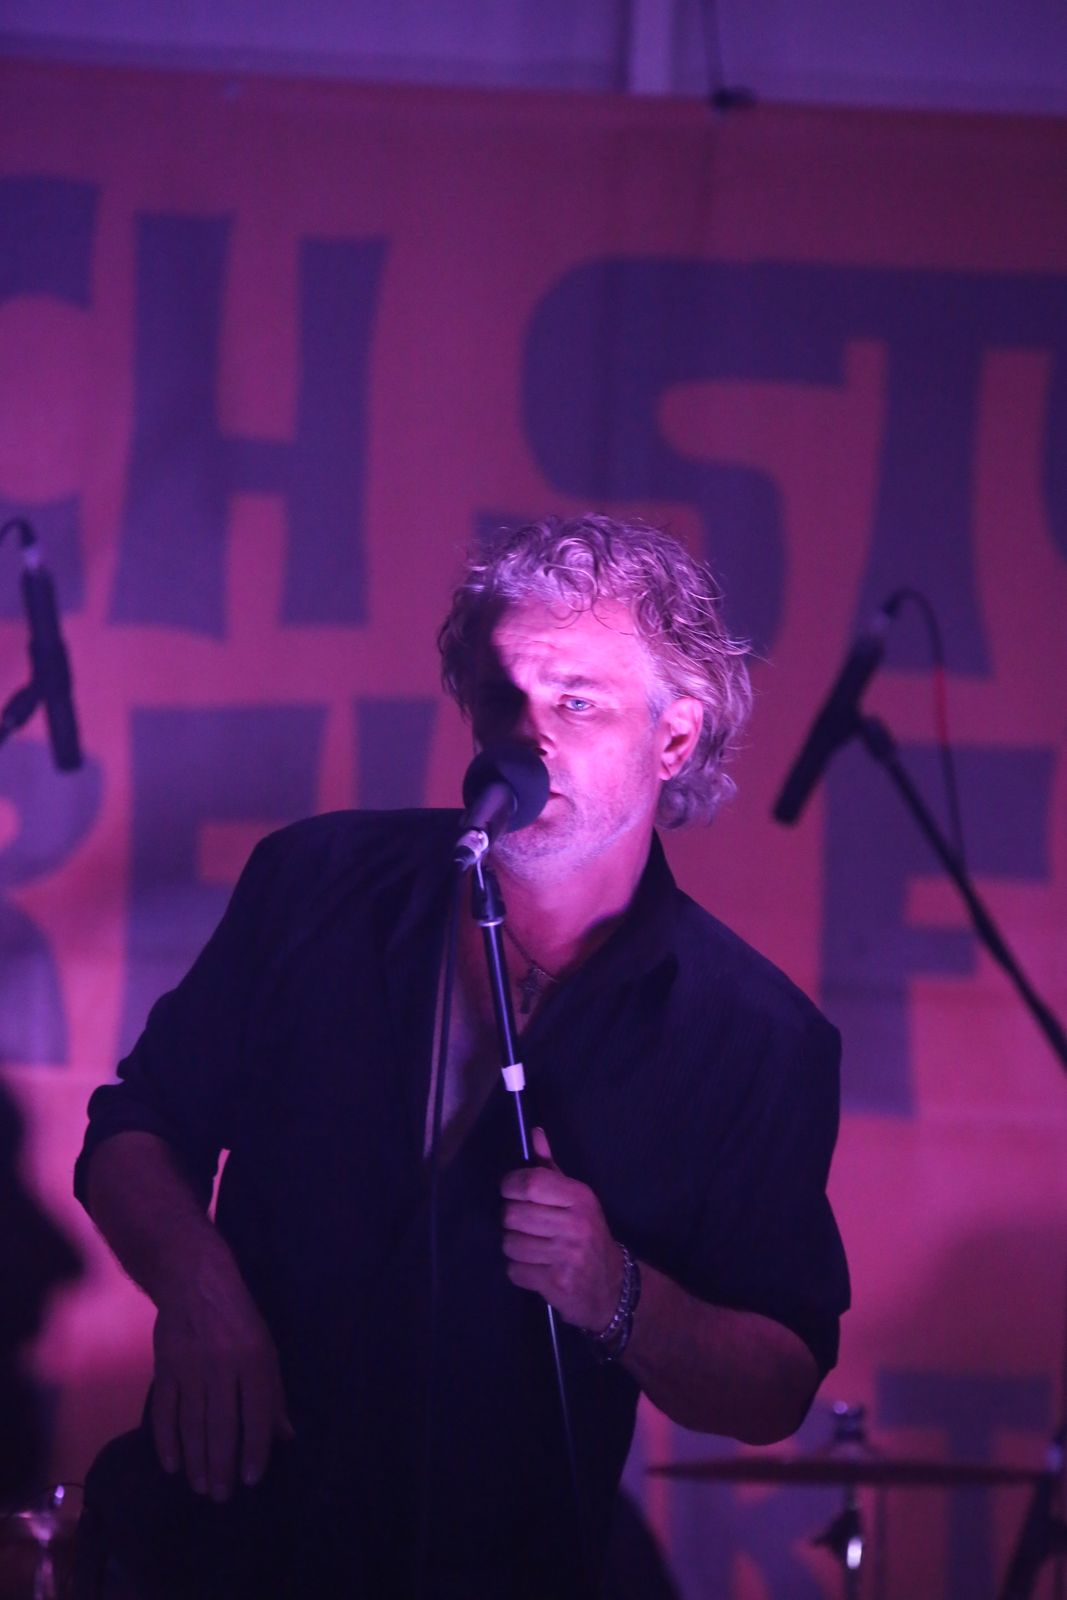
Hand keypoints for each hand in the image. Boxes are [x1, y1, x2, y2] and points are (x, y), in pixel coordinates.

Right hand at [150, 1246, 292, 1501]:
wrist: (194, 1282)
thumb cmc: (239, 1319)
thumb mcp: (266, 1349)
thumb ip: (273, 1394)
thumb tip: (285, 1437)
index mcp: (254, 1359)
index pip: (256, 1414)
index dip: (255, 1449)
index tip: (252, 1479)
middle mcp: (222, 1365)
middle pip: (221, 1425)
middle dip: (222, 1465)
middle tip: (222, 1496)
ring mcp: (190, 1367)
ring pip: (192, 1424)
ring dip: (196, 1460)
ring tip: (200, 1488)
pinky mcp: (164, 1368)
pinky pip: (164, 1410)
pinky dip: (166, 1440)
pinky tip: (172, 1464)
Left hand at [500, 1127, 622, 1330]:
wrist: (610, 1284)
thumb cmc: (587, 1234)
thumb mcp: (575, 1198)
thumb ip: (550, 1168)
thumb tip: (534, 1133)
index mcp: (579, 1197)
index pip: (530, 1183)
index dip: (510, 1186)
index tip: (510, 1192)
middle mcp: (575, 1225)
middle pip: (513, 1215)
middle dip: (510, 1220)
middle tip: (523, 1225)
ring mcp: (566, 1256)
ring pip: (510, 1244)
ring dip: (514, 1246)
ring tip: (531, 1247)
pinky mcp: (556, 1284)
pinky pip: (514, 1270)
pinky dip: (518, 1270)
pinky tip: (535, 1267)